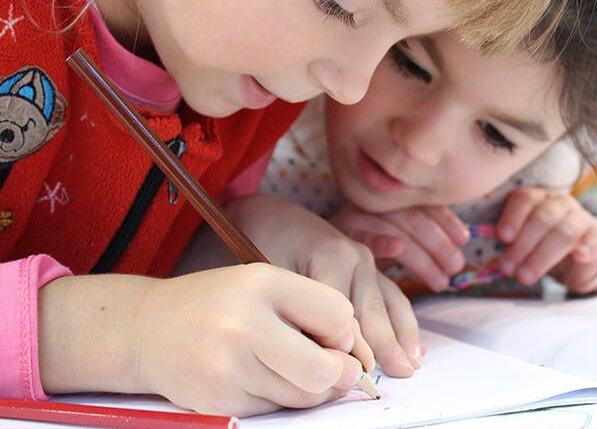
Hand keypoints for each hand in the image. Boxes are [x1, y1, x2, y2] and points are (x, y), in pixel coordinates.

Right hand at [38, 266, 370, 416]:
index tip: (330, 332)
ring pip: (304, 397)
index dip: (343, 330)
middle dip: (340, 373)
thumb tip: (352, 359)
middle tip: (334, 366)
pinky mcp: (220, 402)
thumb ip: (312, 309)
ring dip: (313, 388)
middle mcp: (243, 325)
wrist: (145, 330)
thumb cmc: (216, 302)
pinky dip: (281, 398)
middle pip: (325, 370)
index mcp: (261, 283)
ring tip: (292, 366)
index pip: (338, 315)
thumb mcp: (262, 283)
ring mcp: (228, 369)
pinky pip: (276, 410)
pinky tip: (261, 376)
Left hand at [178, 194, 424, 377]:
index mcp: (334, 256)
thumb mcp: (267, 273)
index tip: (353, 379)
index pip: (344, 314)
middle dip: (386, 346)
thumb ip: (292, 308)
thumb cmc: (259, 243)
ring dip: (403, 336)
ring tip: (413, 365)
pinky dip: (403, 323)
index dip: (348, 349)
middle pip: (373, 311)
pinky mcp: (367, 268)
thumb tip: (312, 351)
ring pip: (390, 304)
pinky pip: (391, 298)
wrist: (265, 214)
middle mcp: (358, 257)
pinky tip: (414, 346)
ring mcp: (366, 261)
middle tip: (401, 376)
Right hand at [329, 203, 470, 291]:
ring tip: (441, 280)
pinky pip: (361, 236)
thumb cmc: (357, 247)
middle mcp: (371, 204)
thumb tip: (462, 240)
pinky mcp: (336, 235)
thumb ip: (419, 237)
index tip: (464, 239)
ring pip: (395, 228)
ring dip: (421, 255)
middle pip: (412, 218)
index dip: (445, 220)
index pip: (422, 204)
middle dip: (438, 244)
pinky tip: (397, 249)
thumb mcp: (390, 240)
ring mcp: (354, 217)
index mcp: (387, 200)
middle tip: (455, 268)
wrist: (301, 243)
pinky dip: (380, 240)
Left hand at [496, 187, 596, 292]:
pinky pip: (592, 239)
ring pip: (563, 232)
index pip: (524, 199)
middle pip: (542, 218)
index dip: (512, 217)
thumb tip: (488, 242)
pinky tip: (578, 256)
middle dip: (522, 245)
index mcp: (536, 198)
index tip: (502, 237)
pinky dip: (585, 247)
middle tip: (508, 268)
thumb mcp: (522, 243)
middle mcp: (559, 203)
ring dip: (542, 256)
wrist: (577, 258)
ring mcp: (580, 217)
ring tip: (526, 276)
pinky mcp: (596, 235)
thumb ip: (508, 242)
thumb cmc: (541, 247)